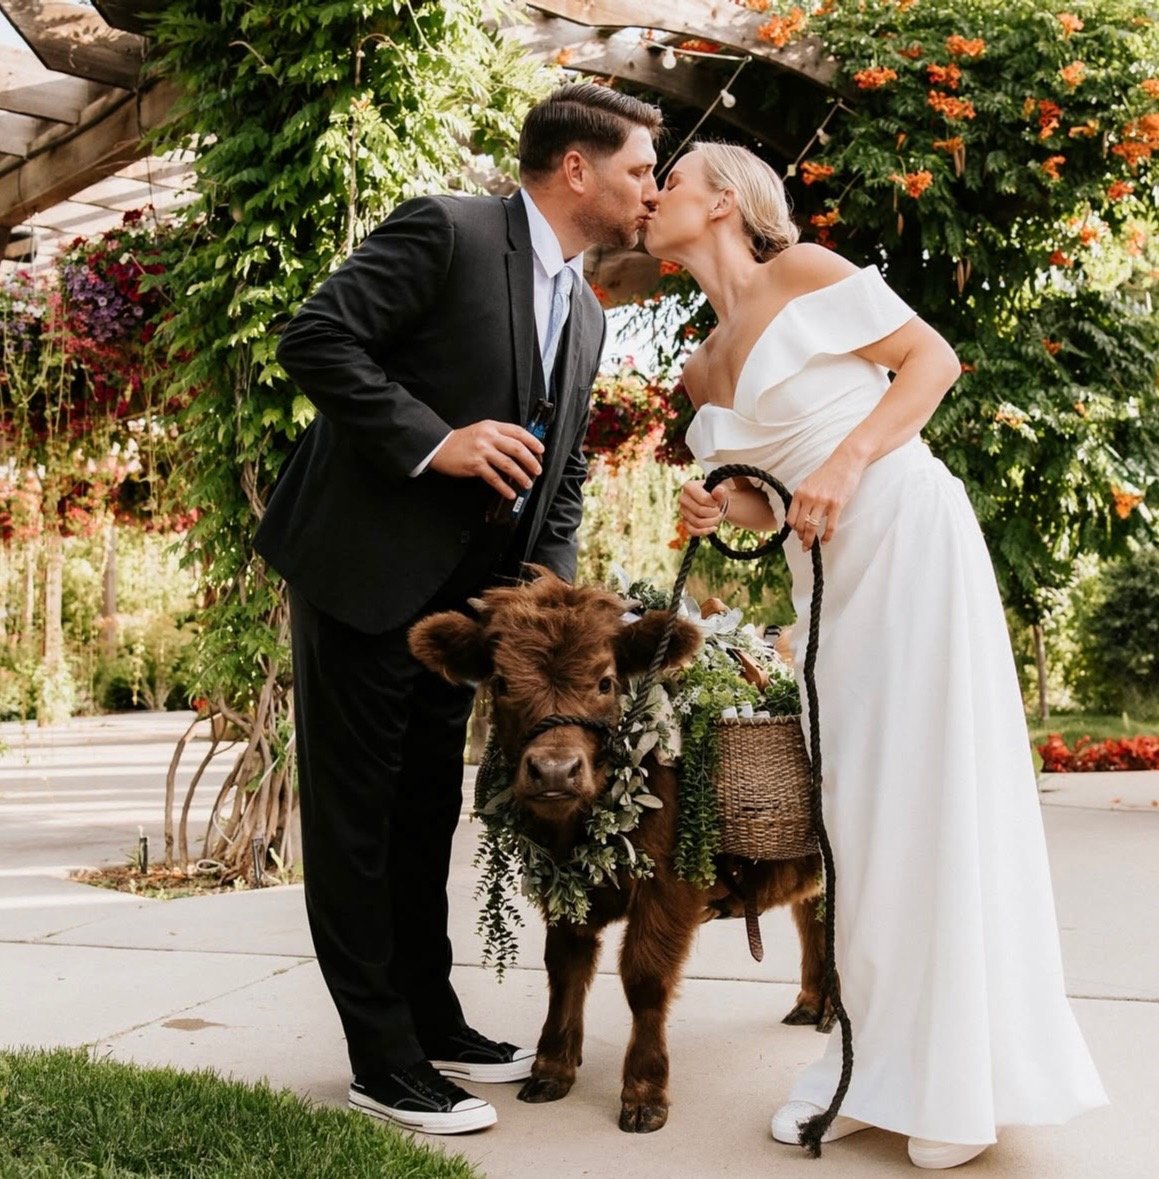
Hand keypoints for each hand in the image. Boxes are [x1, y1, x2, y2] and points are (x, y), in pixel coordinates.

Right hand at [429, 420, 543, 497]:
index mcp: (492, 426)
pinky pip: (494, 478)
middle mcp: (488, 437)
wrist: (440, 446)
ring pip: (508, 464)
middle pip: (517, 448)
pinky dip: (504, 487)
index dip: (532, 441)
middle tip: (537, 470)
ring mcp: (482, 451)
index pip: (518, 432)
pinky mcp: (475, 465)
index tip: (541, 450)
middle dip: (531, 461)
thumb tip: (520, 448)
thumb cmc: (463, 440)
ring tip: (528, 483)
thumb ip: (499, 435)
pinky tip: (510, 493)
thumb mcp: (482, 430)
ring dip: (521, 476)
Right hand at [678, 479, 729, 536]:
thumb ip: (721, 490)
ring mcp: (683, 511)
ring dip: (712, 522)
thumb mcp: (721, 490)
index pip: (703, 499)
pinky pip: (692, 531)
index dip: (713, 503)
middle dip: (714, 513)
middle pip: (699, 511)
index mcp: (689, 487)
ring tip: (718, 517)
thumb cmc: (716, 494)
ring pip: (697, 522)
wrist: (714, 502)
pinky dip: (705, 531)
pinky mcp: (685, 522)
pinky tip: (713, 527)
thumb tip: (719, 491)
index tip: (717, 501)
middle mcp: (683, 498)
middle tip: (719, 510)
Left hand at [787, 452, 864, 548]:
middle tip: (804, 544)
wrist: (845, 461)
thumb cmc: (828, 473)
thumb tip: (803, 516)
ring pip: (812, 528)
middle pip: (800, 525)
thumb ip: (804, 498)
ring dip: (810, 541)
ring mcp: (823, 501)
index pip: (791, 517)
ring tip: (811, 546)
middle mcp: (809, 497)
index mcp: (800, 492)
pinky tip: (825, 541)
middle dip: (801, 537)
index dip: (793, 529)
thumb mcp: (810, 483)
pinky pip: (830, 526)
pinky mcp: (837, 504)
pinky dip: (827, 537)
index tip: (797, 533)